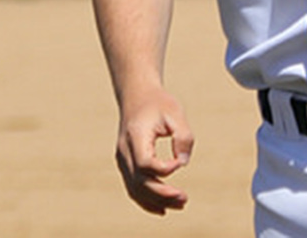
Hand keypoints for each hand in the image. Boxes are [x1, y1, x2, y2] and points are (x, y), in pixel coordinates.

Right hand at [114, 86, 193, 214]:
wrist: (137, 96)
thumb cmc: (159, 103)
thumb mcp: (176, 113)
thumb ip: (183, 137)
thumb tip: (183, 163)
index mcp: (135, 135)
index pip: (144, 162)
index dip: (163, 169)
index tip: (178, 163)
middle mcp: (124, 151)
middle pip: (139, 181)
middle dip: (162, 194)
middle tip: (184, 199)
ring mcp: (122, 159)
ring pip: (135, 188)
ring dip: (156, 200)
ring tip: (180, 204)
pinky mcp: (125, 164)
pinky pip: (133, 187)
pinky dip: (146, 200)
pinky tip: (162, 209)